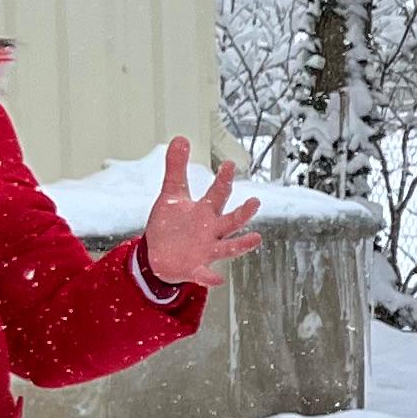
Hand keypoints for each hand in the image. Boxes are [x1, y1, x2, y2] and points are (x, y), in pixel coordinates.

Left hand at [137, 138, 260, 293]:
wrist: (160, 256)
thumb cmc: (171, 224)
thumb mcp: (171, 194)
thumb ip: (176, 168)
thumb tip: (180, 138)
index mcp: (206, 212)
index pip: (218, 194)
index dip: (223, 180)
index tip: (229, 165)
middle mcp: (211, 231)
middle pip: (230, 220)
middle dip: (243, 213)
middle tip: (254, 202)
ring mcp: (206, 251)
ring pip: (228, 248)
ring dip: (242, 244)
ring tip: (256, 239)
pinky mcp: (195, 269)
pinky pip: (205, 274)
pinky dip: (210, 277)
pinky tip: (216, 279)